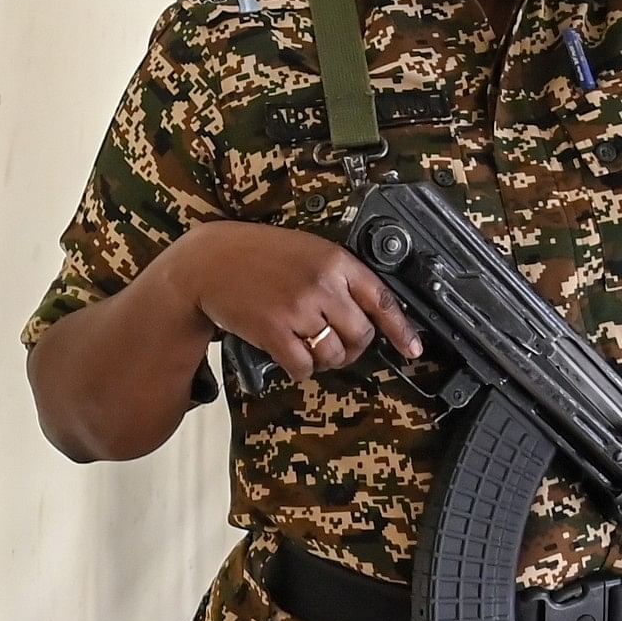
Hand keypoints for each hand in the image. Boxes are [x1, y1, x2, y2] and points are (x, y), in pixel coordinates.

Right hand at [162, 221, 423, 383]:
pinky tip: (289, 357)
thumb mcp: (306, 251)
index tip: (412, 349)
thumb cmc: (258, 256)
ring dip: (326, 361)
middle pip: (360, 335)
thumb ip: (337, 276)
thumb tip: (367, 315)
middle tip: (336, 347)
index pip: (381, 299)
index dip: (401, 329)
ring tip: (308, 349)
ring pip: (334, 354)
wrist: (209, 263)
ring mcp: (298, 308)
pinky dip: (301, 370)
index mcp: (335, 260)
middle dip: (352, 348)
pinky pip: (304, 366)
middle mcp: (322, 284)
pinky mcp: (274, 331)